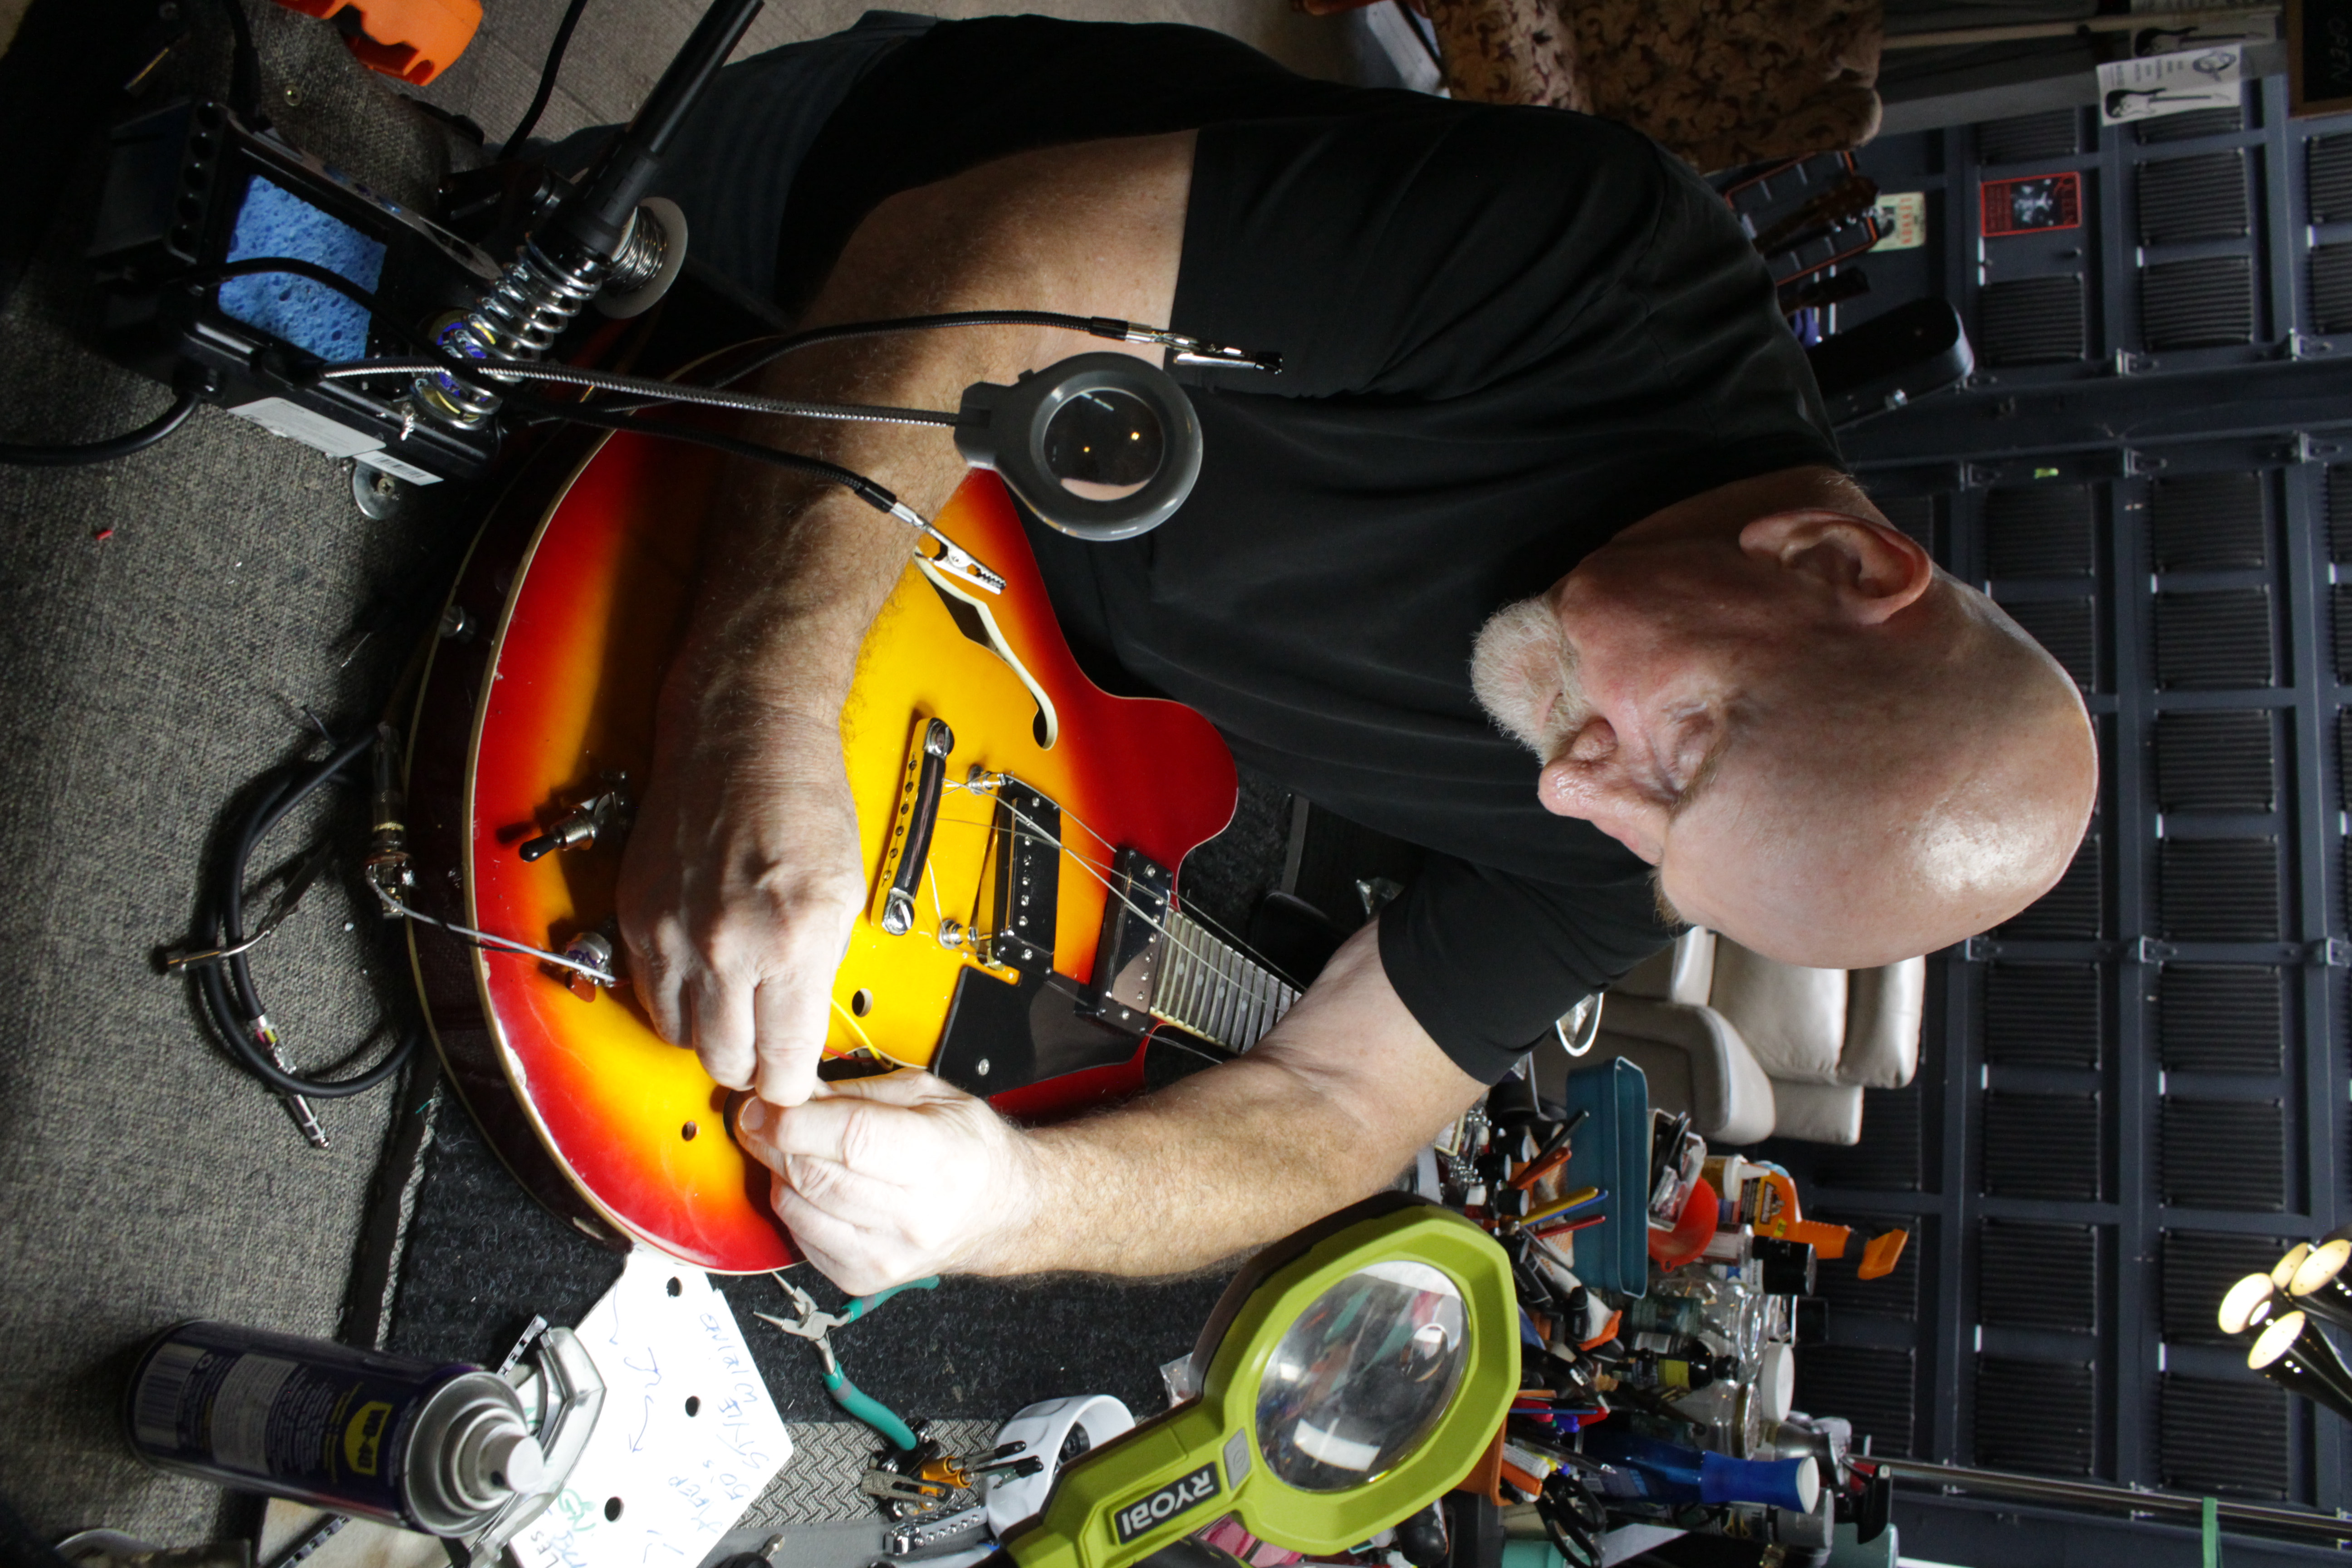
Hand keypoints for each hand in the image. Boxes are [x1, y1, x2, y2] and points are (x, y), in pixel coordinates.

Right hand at [616, 709, 862, 1106]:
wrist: (743, 738)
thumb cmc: (803, 801)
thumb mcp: (844, 893)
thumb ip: (819, 969)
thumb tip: (800, 1029)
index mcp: (793, 941)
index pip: (783, 1063)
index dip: (790, 1081)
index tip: (793, 1077)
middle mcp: (727, 945)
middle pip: (725, 1062)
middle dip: (749, 1065)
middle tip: (765, 1046)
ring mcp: (673, 932)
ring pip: (679, 1037)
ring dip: (707, 1034)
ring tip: (733, 1007)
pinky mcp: (636, 917)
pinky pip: (647, 993)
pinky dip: (675, 998)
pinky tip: (701, 976)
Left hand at [737, 1071, 1042, 1292]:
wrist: (1001, 1212)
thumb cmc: (970, 1149)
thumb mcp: (930, 1095)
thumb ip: (860, 1093)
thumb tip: (796, 1091)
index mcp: (938, 1159)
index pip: (850, 1139)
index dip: (796, 1118)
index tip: (766, 1100)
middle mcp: (914, 1216)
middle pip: (815, 1174)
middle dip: (772, 1139)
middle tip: (758, 1115)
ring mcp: (886, 1255)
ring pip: (798, 1208)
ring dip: (777, 1171)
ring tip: (786, 1145)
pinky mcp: (862, 1278)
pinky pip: (800, 1237)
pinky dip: (791, 1203)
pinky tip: (807, 1181)